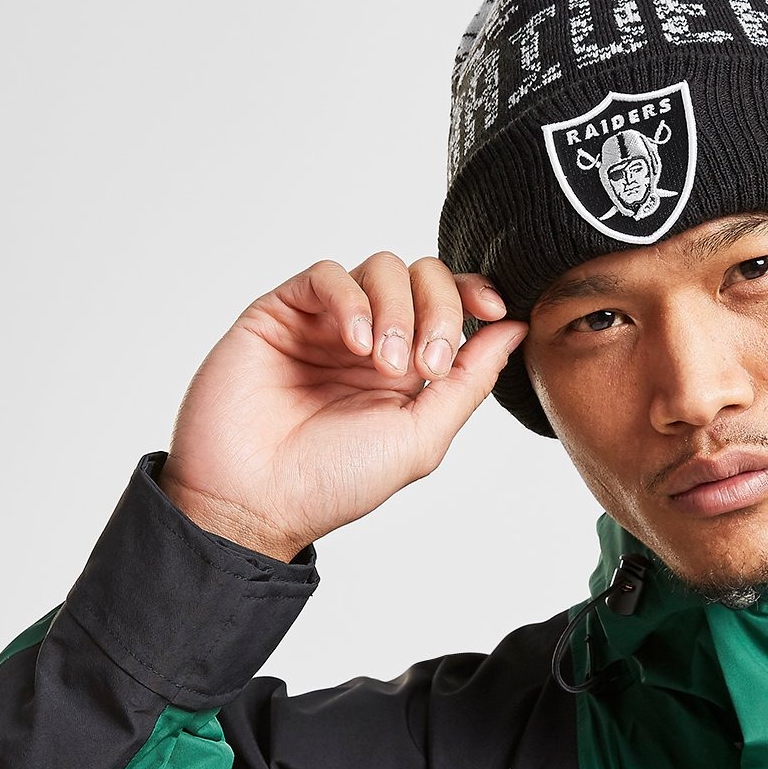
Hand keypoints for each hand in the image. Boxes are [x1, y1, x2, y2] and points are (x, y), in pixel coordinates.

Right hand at [156, 252, 527, 560]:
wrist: (254, 500)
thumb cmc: (333, 482)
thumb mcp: (420, 437)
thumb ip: (469, 381)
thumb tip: (514, 330)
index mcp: (409, 369)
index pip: (452, 303)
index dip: (475, 293)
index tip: (493, 309)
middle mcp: (372, 338)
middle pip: (424, 276)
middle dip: (439, 309)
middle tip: (426, 364)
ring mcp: (327, 324)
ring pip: (381, 268)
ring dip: (396, 309)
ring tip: (380, 363)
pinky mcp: (281, 313)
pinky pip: (327, 275)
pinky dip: (351, 300)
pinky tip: (355, 342)